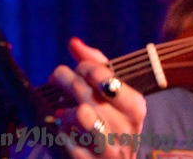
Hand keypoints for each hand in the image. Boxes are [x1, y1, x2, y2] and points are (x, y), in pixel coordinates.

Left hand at [50, 38, 145, 158]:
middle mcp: (126, 130)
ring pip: (81, 117)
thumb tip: (74, 43)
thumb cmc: (108, 119)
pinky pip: (66, 139)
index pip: (106, 78)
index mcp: (135, 108)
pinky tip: (60, 128)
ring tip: (62, 107)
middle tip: (57, 77)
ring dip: (64, 108)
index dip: (86, 67)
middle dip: (66, 79)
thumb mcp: (109, 91)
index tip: (78, 68)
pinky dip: (58, 129)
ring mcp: (109, 150)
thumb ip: (94, 64)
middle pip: (87, 94)